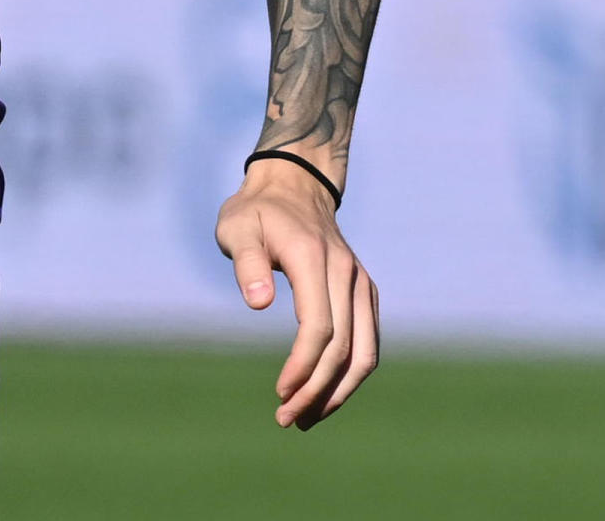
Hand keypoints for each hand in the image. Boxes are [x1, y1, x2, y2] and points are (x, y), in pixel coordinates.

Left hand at [215, 155, 379, 429]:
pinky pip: (367, 342)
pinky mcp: (364, 292)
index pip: (319, 326)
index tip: (279, 393)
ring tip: (307, 418)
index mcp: (315, 259)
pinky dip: (351, 375)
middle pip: (344, 348)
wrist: (295, 186)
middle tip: (286, 419)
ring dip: (339, 391)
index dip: (302, 366)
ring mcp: (360, 283)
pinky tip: (324, 394)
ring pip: (365, 351)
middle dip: (317, 391)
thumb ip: (247, 263)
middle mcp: (347, 273)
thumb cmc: (257, 212)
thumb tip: (259, 303)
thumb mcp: (237, 227)